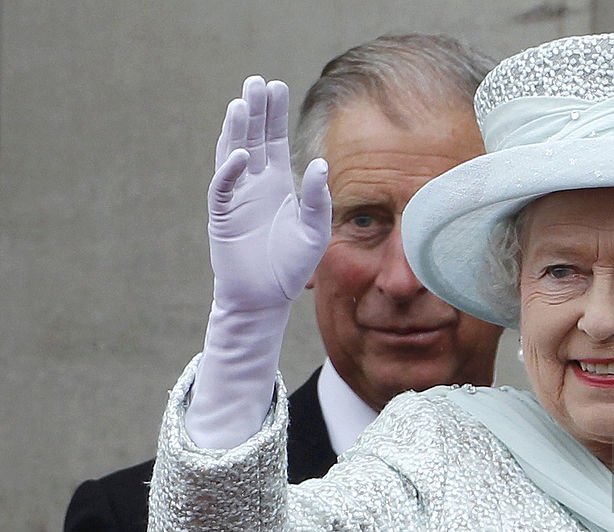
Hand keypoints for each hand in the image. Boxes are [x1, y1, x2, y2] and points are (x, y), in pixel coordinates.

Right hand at [207, 76, 330, 313]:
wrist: (264, 298)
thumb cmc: (291, 266)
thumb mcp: (314, 232)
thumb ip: (319, 200)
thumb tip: (321, 165)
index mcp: (278, 183)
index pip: (275, 139)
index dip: (274, 114)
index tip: (276, 85)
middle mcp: (255, 184)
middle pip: (254, 138)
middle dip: (255, 111)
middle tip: (256, 81)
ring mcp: (236, 197)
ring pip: (233, 154)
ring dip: (237, 131)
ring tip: (242, 104)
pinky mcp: (222, 215)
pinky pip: (224, 187)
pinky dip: (231, 170)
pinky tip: (242, 155)